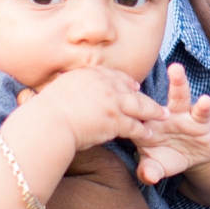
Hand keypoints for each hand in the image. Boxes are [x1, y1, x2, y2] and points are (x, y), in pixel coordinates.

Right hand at [29, 65, 160, 151]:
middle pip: (130, 89)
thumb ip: (71, 85)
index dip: (126, 82)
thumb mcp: (59, 88)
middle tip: (155, 100)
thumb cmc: (46, 111)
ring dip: (152, 112)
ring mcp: (112, 101)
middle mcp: (105, 84)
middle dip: (144, 96)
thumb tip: (65, 82)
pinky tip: (150, 134)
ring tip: (163, 116)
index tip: (134, 87)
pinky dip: (143, 130)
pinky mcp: (116, 119)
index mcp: (90, 74)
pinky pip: (134, 125)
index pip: (115, 75)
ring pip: (138, 106)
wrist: (48, 122)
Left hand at [131, 62, 209, 185]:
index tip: (114, 112)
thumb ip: (150, 171)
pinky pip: (201, 111)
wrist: (195, 153)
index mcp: (146, 126)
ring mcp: (182, 115)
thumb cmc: (170, 155)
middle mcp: (162, 116)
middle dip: (145, 90)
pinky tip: (205, 100)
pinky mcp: (200, 119)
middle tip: (134, 79)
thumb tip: (148, 176)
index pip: (132, 119)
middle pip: (151, 101)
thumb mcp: (158, 166)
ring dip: (178, 82)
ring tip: (176, 69)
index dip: (124, 116)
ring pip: (178, 96)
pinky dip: (204, 106)